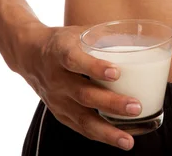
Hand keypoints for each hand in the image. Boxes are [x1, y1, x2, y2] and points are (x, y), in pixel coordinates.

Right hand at [16, 25, 140, 150]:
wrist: (29, 54)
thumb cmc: (64, 42)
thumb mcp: (79, 32)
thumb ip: (106, 36)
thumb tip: (142, 37)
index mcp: (60, 52)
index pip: (75, 60)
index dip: (94, 67)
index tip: (116, 72)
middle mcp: (56, 78)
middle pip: (83, 94)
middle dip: (111, 103)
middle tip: (135, 106)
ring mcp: (56, 99)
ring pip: (82, 118)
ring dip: (107, 130)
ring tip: (128, 140)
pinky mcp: (59, 113)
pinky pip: (81, 128)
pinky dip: (101, 135)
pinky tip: (120, 140)